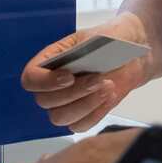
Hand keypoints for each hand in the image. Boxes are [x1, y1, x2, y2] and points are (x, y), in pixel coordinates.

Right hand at [21, 16, 150, 131]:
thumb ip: (84, 49)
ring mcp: (64, 103)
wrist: (131, 56)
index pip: (30, 78)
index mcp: (49, 61)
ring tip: (107, 87)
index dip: (45, 82)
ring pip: (60, 117)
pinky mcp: (80, 116)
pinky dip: (96, 113)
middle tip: (98, 78)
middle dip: (74, 92)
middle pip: (45, 101)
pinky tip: (109, 96)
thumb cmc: (110, 42)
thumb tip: (76, 61)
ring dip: (85, 104)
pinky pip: (79, 125)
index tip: (69, 77)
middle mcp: (51, 85)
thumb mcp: (96, 37)